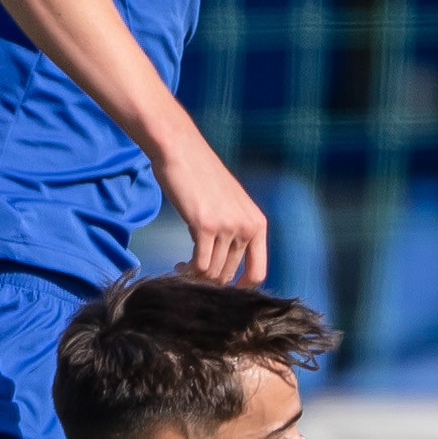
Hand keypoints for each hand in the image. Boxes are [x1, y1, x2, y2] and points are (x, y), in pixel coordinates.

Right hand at [152, 139, 271, 285]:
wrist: (180, 150)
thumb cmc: (200, 177)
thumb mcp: (230, 204)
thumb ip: (235, 230)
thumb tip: (228, 265)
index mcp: (258, 223)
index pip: (258, 272)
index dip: (240, 288)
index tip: (222, 288)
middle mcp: (248, 227)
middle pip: (230, 274)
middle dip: (210, 280)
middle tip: (191, 272)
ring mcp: (228, 227)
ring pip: (213, 273)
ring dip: (196, 276)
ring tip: (182, 267)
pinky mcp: (205, 226)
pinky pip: (199, 265)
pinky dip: (188, 271)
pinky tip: (179, 265)